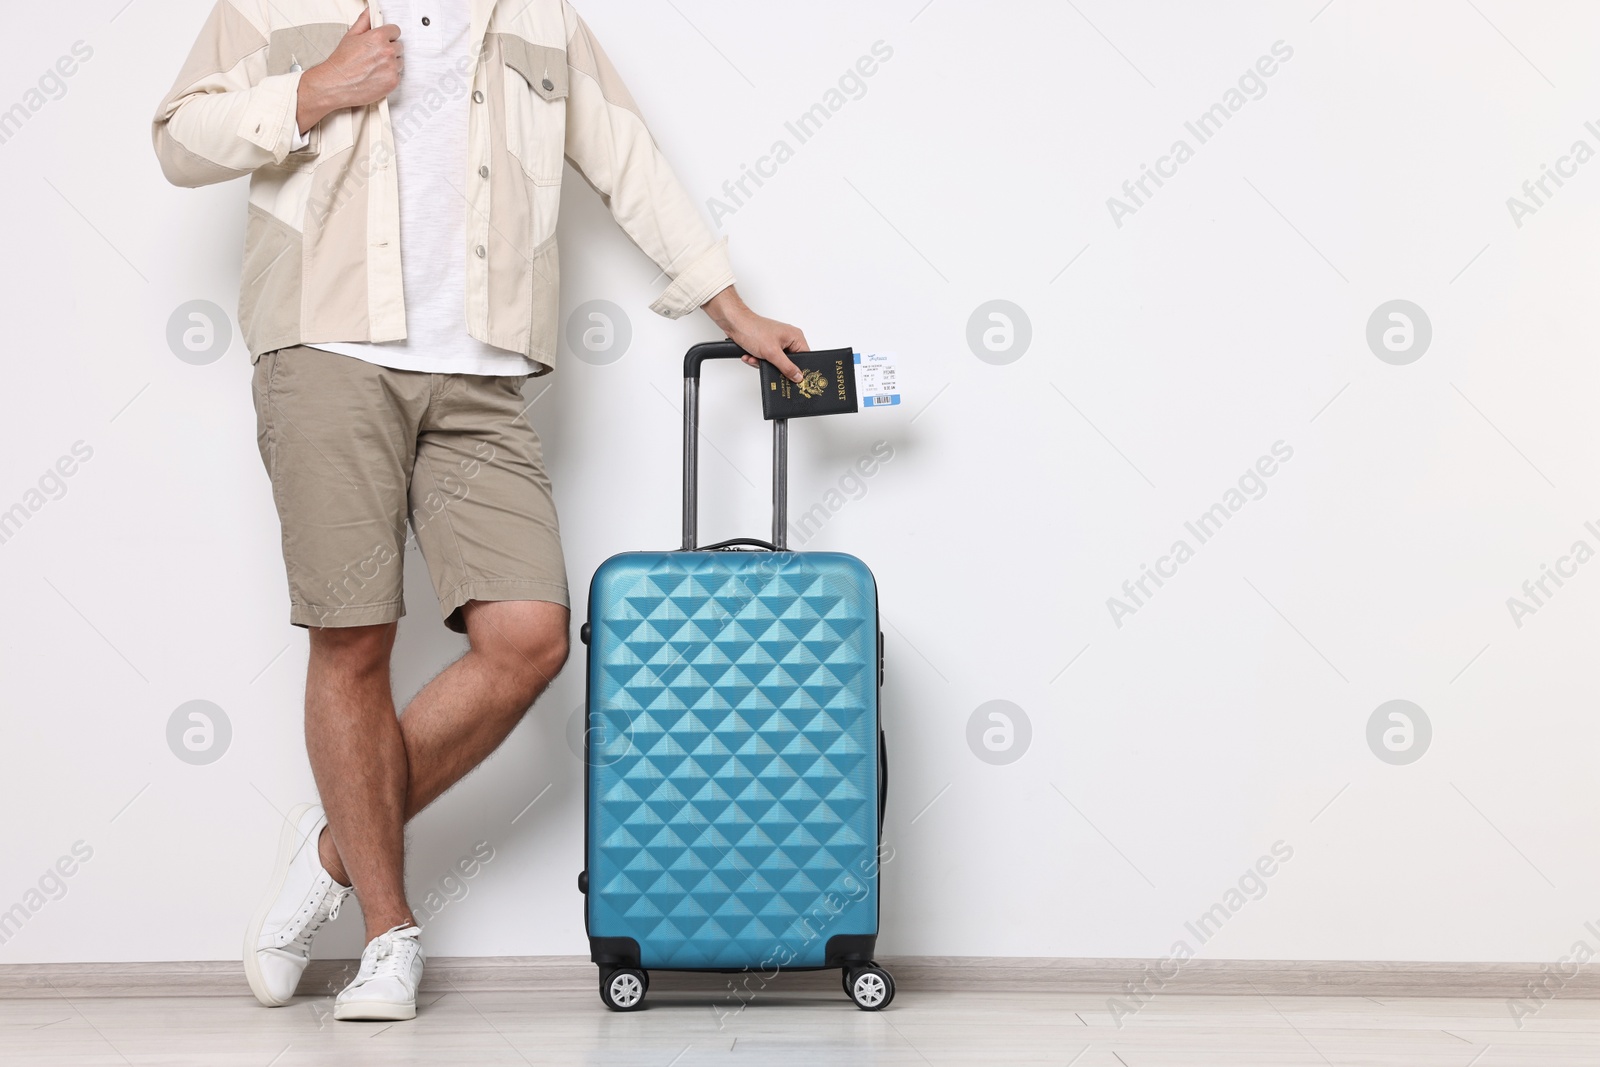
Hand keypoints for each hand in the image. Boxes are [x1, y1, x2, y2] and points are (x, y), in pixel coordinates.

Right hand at [296, 8, 402, 131]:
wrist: (336, 84)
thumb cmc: (342, 63)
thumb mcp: (351, 36)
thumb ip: (364, 22)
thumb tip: (370, 12)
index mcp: (378, 38)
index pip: (395, 31)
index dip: (388, 35)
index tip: (384, 39)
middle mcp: (387, 52)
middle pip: (399, 46)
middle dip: (390, 49)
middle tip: (376, 55)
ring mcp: (391, 68)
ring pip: (400, 61)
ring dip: (391, 63)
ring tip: (375, 66)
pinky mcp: (393, 82)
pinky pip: (398, 75)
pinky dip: (390, 76)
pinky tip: (377, 75)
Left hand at [702, 286, 808, 383]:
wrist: (734, 324)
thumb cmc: (753, 330)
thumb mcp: (772, 353)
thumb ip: (787, 367)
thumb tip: (798, 377)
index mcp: (795, 337)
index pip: (805, 357)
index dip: (799, 369)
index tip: (792, 377)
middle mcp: (788, 339)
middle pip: (790, 362)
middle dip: (776, 366)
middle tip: (768, 364)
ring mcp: (778, 342)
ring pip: (776, 362)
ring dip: (764, 363)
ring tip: (756, 358)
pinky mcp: (767, 345)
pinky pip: (767, 359)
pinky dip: (758, 360)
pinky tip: (751, 356)